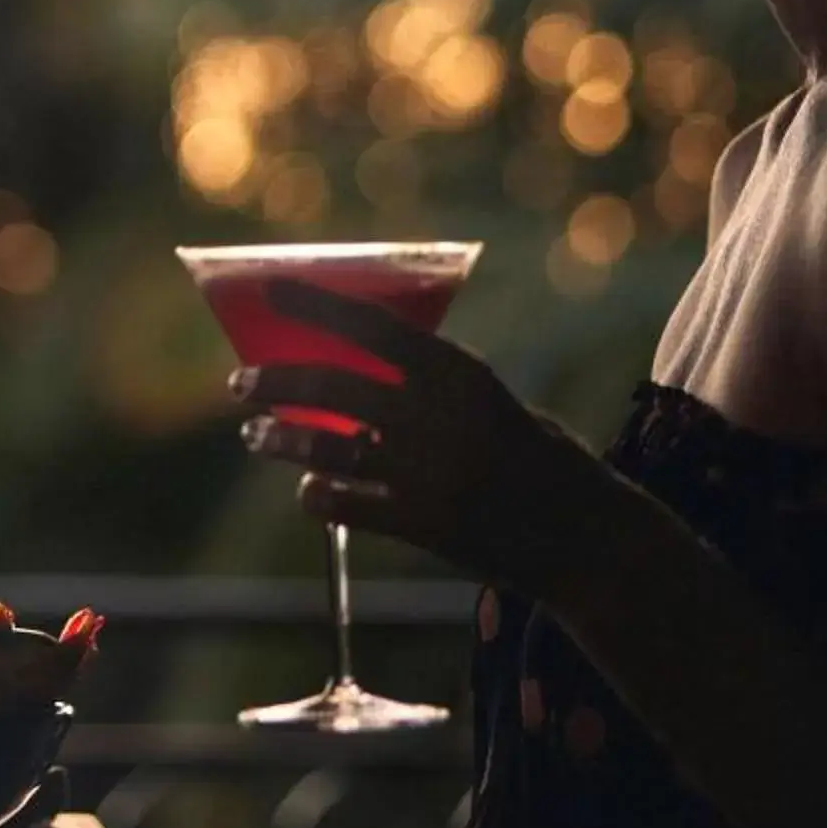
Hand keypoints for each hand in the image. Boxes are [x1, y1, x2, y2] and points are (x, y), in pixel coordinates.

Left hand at [232, 278, 625, 601]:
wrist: (586, 538)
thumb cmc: (541, 461)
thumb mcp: (494, 403)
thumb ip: (434, 389)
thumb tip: (360, 371)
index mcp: (461, 374)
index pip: (372, 327)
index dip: (316, 306)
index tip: (271, 289)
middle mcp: (437, 417)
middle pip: (331, 389)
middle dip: (275, 383)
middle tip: (239, 383)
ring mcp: (426, 473)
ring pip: (327, 448)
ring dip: (282, 441)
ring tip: (255, 436)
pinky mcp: (422, 524)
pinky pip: (346, 503)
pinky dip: (318, 496)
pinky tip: (306, 492)